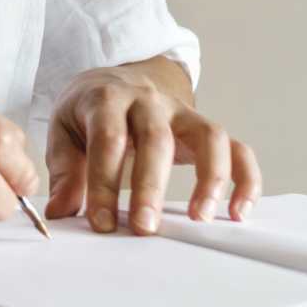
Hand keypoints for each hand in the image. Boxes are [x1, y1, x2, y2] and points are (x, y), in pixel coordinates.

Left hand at [44, 66, 260, 234]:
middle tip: (144, 228)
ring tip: (200, 218)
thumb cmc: (88, 113)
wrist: (113, 78)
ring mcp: (182, 113)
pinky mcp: (205, 129)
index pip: (108, 138)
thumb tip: (61, 214)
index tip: (102, 223)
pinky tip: (238, 212)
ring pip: (208, 135)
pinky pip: (238, 148)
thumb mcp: (64, 130)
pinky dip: (246, 178)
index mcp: (108, 99)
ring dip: (209, 177)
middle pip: (156, 137)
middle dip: (150, 186)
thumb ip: (64, 171)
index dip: (104, 182)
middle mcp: (149, 101)